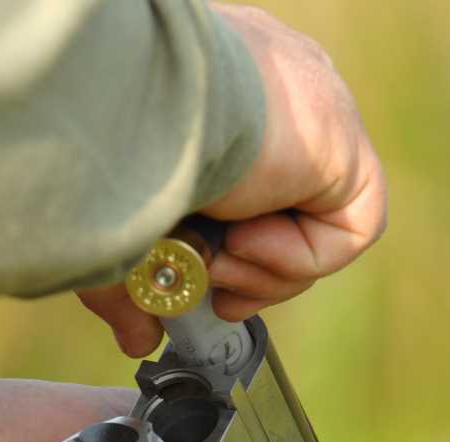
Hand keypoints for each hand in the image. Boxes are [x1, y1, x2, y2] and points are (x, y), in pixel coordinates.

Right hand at [79, 4, 386, 356]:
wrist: (130, 110)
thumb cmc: (101, 151)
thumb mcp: (114, 230)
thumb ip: (132, 284)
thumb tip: (139, 340)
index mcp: (216, 93)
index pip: (244, 185)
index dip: (225, 250)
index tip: (197, 282)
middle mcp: (270, 94)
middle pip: (282, 212)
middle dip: (245, 271)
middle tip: (211, 288)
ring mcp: (313, 116)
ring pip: (315, 228)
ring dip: (261, 270)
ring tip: (217, 256)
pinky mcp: (345, 147)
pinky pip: (348, 231)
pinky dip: (296, 258)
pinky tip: (247, 237)